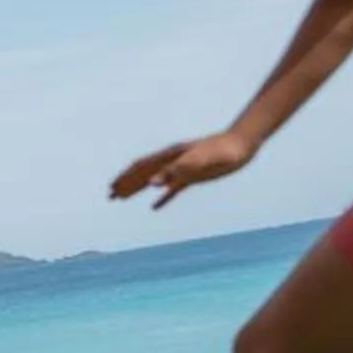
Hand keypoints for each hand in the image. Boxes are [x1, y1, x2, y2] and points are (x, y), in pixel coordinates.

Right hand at [111, 130, 256, 208]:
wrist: (241, 145)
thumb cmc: (223, 151)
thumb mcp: (199, 161)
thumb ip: (175, 171)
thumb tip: (151, 184)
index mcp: (170, 155)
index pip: (142, 167)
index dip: (126, 178)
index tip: (112, 189)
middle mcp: (172, 161)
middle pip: (143, 173)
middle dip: (126, 184)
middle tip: (110, 196)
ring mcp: (182, 169)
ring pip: (153, 181)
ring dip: (137, 189)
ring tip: (121, 198)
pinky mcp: (193, 177)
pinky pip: (172, 190)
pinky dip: (161, 198)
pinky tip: (154, 207)